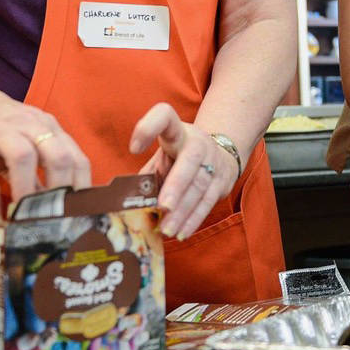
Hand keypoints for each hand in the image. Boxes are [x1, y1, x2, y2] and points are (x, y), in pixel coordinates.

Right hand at [0, 85, 90, 221]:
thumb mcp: (25, 140)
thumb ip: (40, 169)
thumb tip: (54, 205)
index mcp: (47, 127)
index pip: (76, 158)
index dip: (81, 188)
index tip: (79, 213)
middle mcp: (29, 125)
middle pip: (58, 155)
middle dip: (60, 190)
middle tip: (53, 218)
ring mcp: (0, 130)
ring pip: (23, 158)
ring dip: (26, 191)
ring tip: (23, 217)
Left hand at [129, 104, 237, 239]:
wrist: (221, 154)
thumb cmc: (180, 158)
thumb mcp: (164, 156)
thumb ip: (148, 174)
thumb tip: (125, 204)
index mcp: (177, 132)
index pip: (165, 117)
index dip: (149, 128)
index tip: (134, 148)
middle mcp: (198, 143)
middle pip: (190, 160)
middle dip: (176, 185)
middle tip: (161, 207)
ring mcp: (214, 161)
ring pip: (200, 186)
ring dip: (183, 211)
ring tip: (167, 229)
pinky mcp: (223, 180)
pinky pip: (209, 201)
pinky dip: (194, 219)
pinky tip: (182, 232)